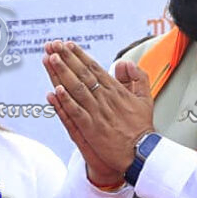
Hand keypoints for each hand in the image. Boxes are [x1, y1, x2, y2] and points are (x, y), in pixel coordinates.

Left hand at [42, 41, 153, 179]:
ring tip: (51, 59)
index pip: (94, 68)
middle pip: (82, 73)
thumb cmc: (141, 128)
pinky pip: (76, 112)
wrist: (142, 152)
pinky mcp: (91, 128)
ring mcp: (97, 113)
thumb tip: (124, 63)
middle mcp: (105, 98)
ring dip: (62, 73)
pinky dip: (66, 101)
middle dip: (66, 58)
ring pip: (76, 88)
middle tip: (53, 46)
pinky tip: (56, 91)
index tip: (67, 45)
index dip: (79, 55)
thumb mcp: (145, 97)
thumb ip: (137, 77)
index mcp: (116, 90)